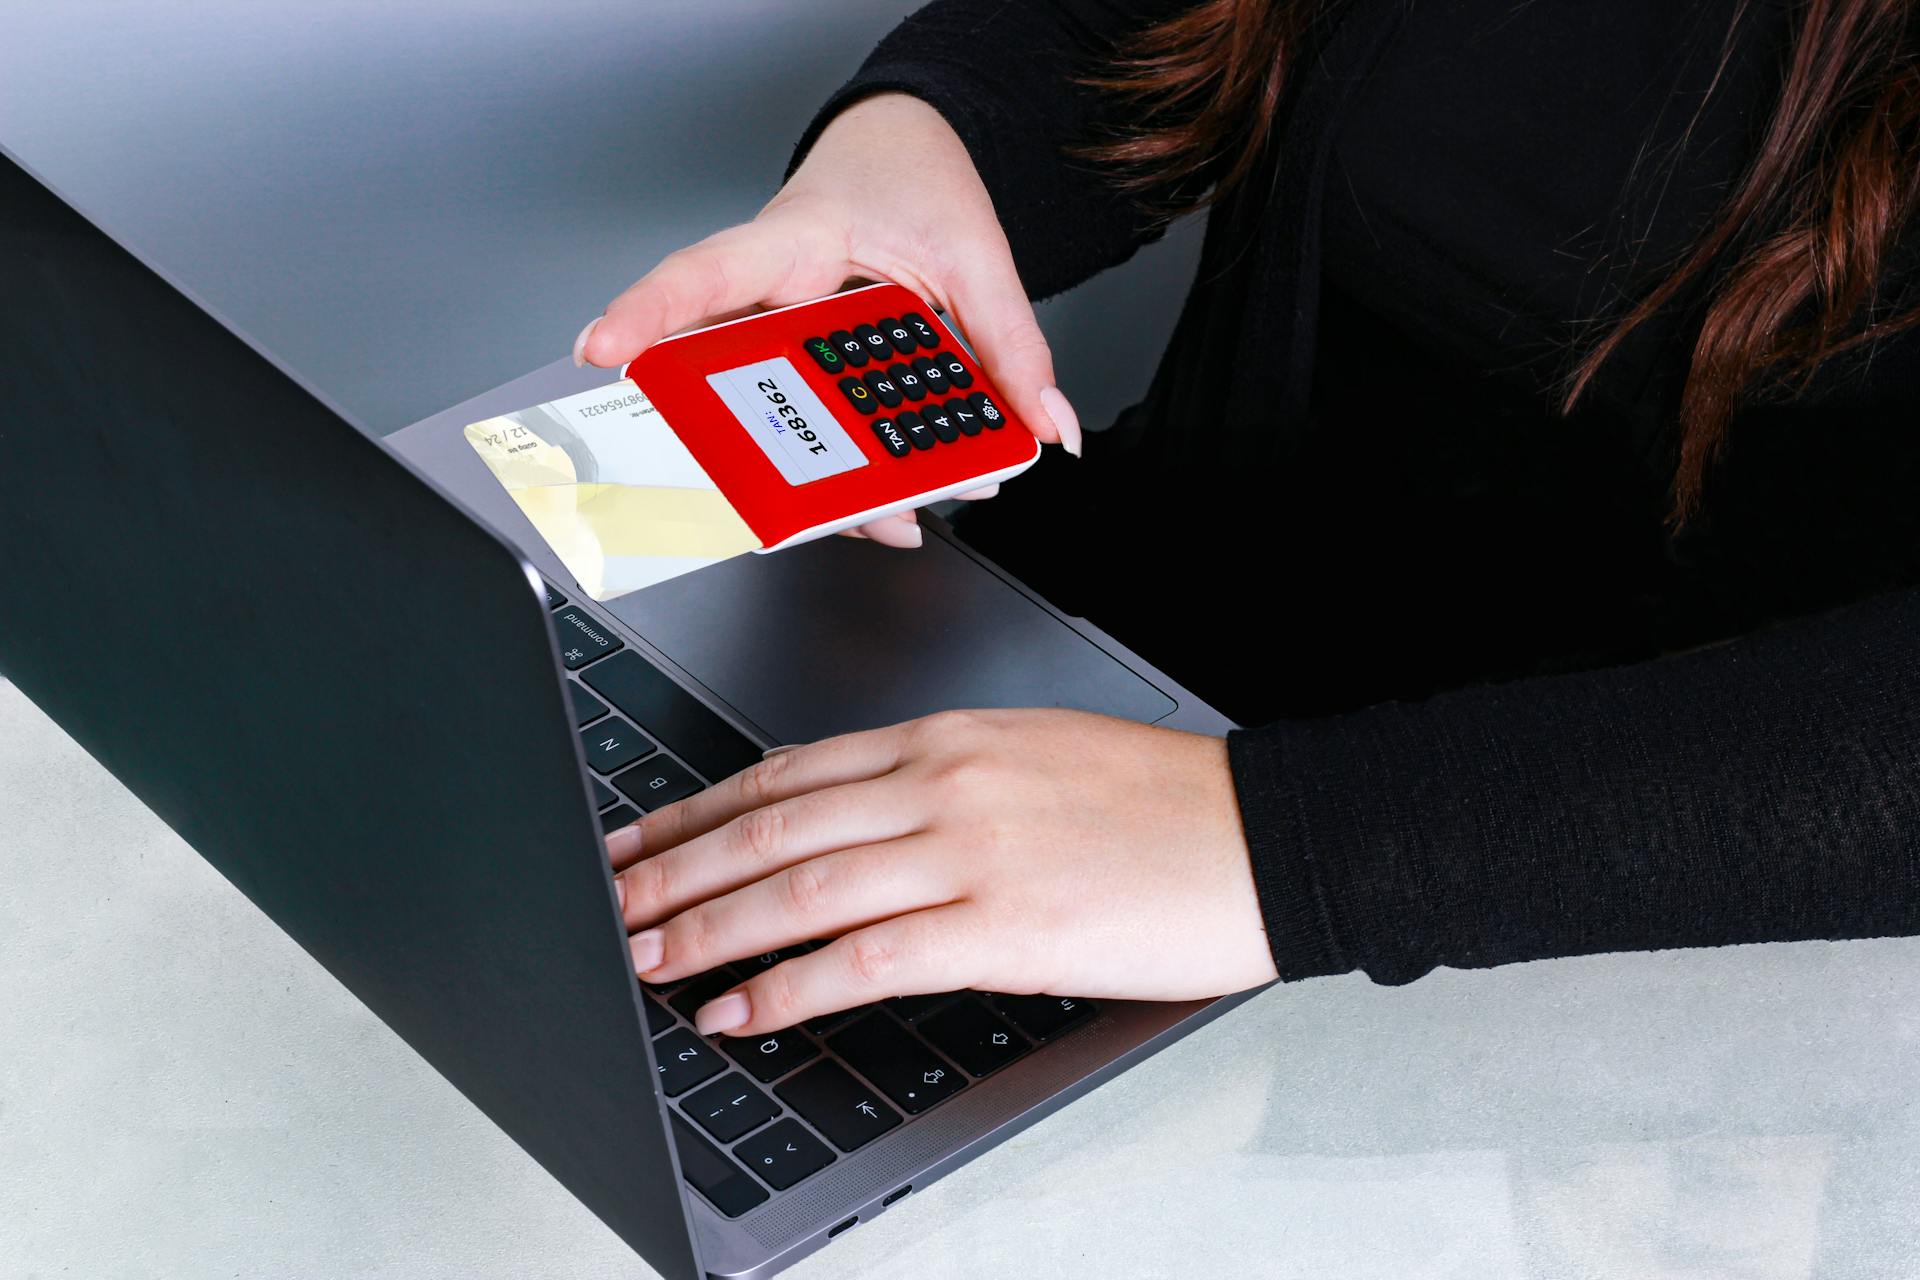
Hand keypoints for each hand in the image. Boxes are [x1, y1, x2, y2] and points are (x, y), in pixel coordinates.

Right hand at [571, 92, 1082, 546]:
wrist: (908, 155)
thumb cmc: (910, 180)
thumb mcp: (975, 252)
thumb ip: (1012, 340)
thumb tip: (1045, 422)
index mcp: (788, 242)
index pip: (703, 274)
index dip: (646, 313)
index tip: (602, 348)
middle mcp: (768, 300)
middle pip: (733, 390)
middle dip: (759, 461)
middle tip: (782, 511)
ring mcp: (781, 343)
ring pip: (774, 430)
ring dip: (827, 486)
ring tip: (893, 517)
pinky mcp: (808, 374)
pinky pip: (814, 435)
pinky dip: (857, 478)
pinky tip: (900, 504)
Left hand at [602, 709, 1278, 1036]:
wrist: (1262, 833)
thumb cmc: (1159, 802)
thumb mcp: (1033, 757)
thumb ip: (939, 780)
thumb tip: (853, 824)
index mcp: (947, 737)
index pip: (787, 773)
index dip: (698, 811)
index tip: (643, 840)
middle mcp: (942, 782)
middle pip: (771, 827)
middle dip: (675, 872)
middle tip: (612, 905)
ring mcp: (968, 850)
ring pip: (798, 889)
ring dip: (707, 930)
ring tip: (648, 960)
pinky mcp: (1002, 925)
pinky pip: (863, 958)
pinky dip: (785, 988)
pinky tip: (740, 1010)